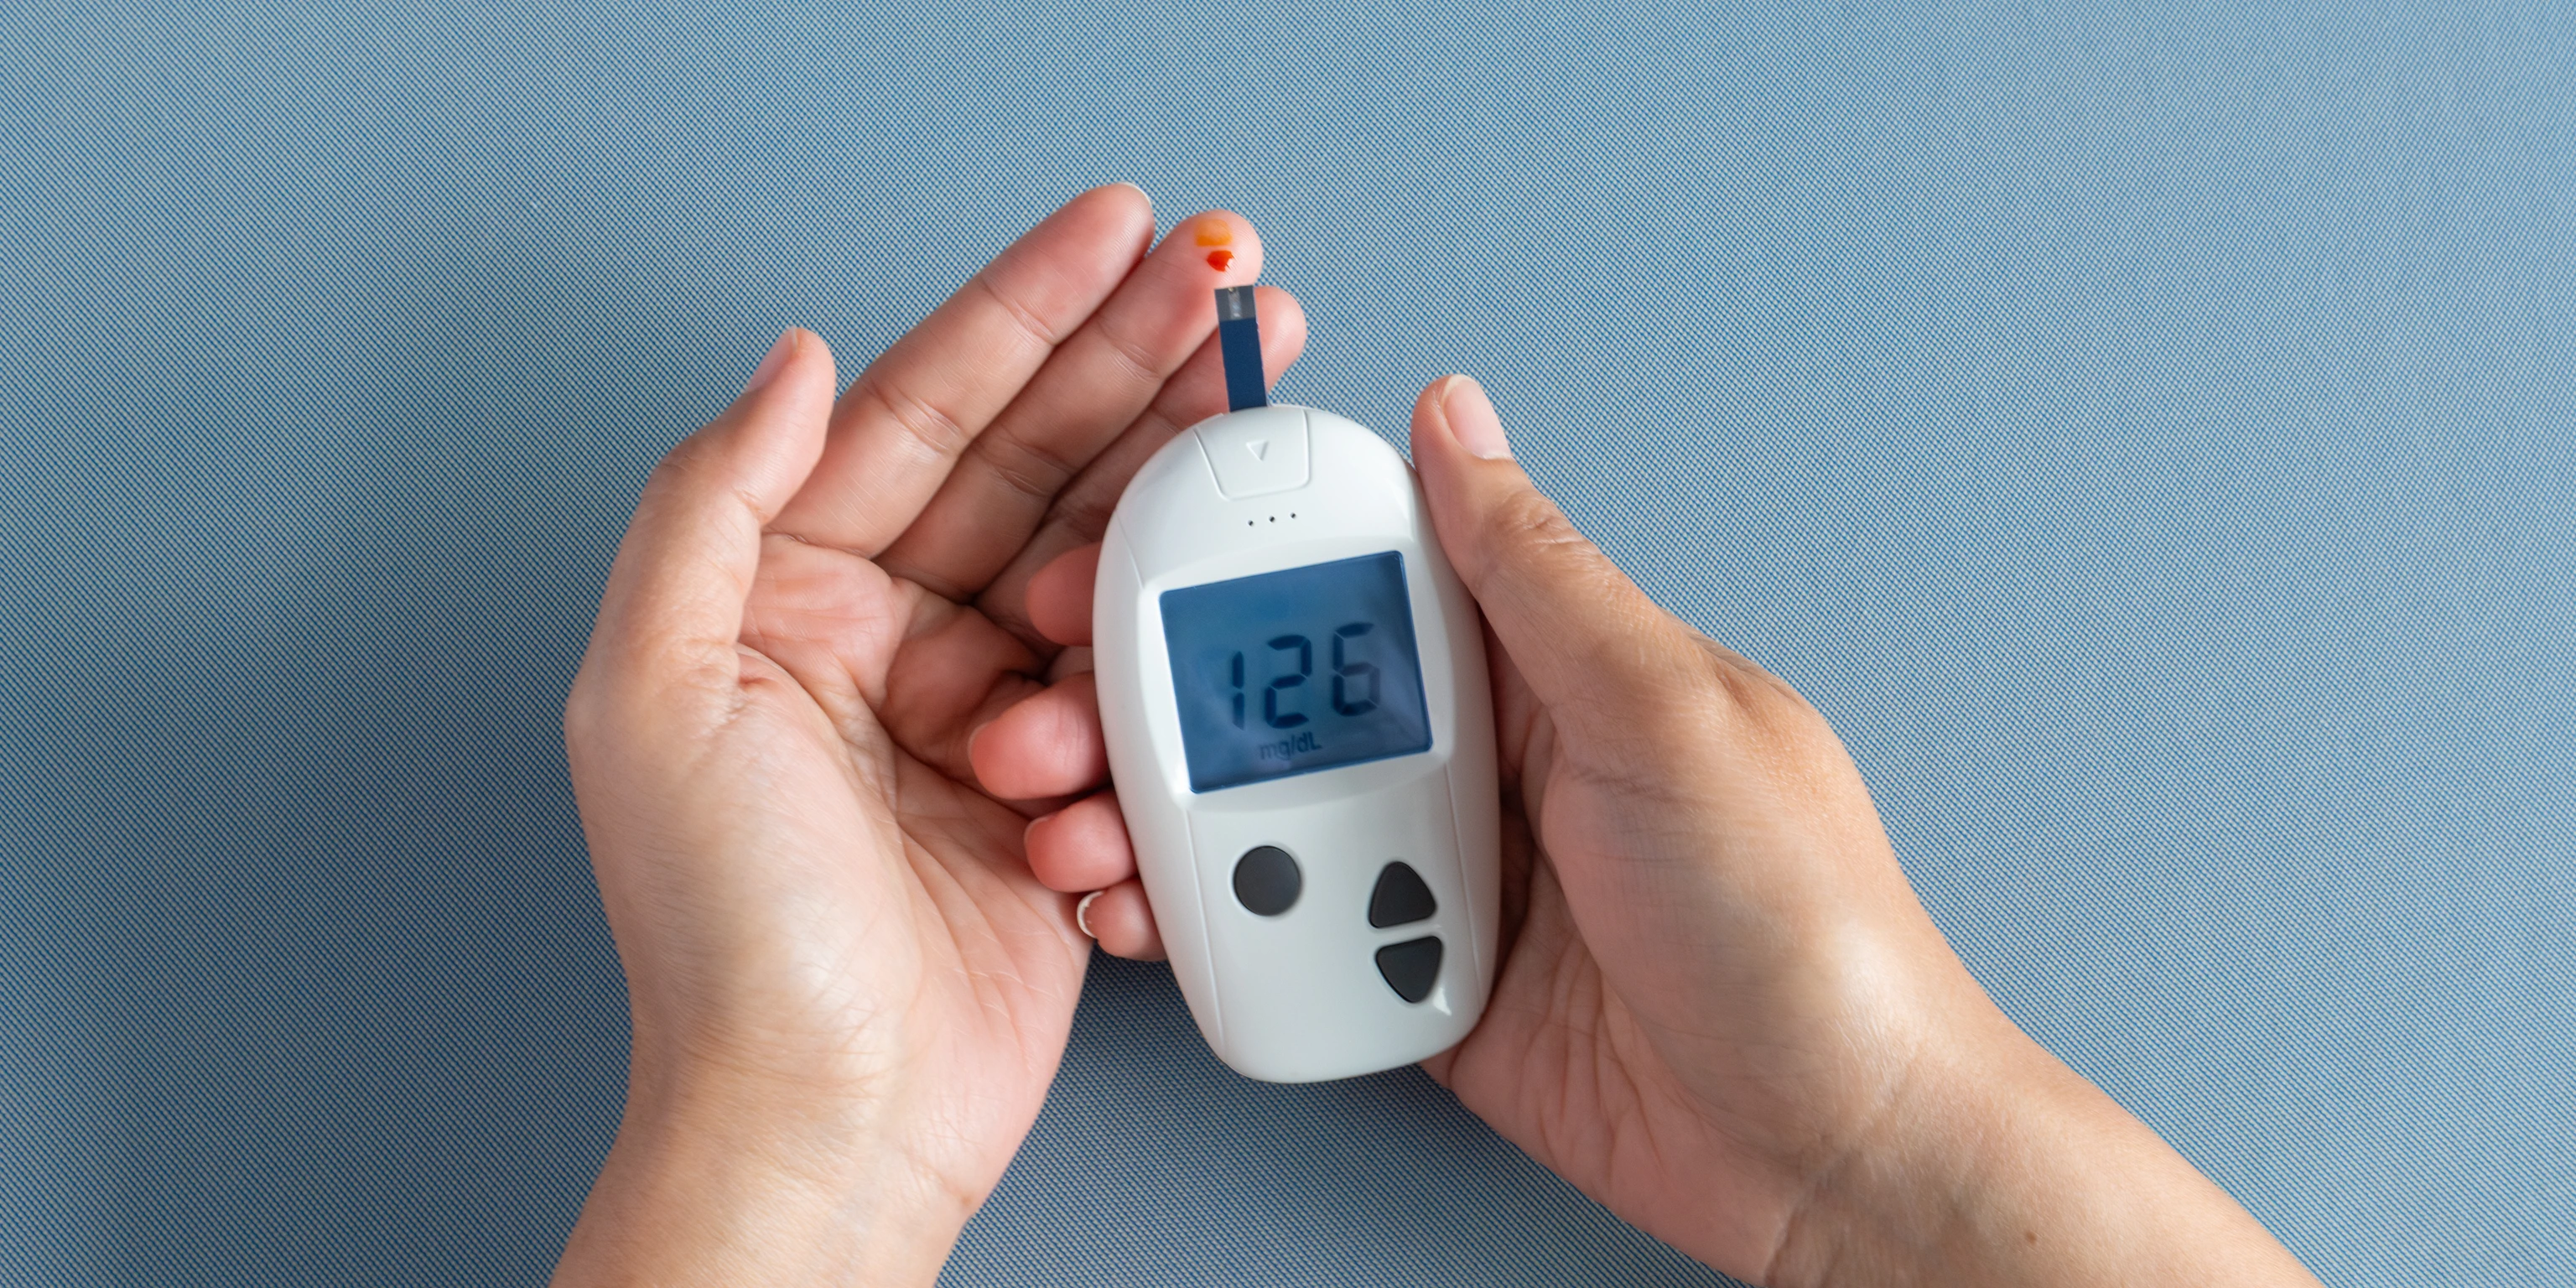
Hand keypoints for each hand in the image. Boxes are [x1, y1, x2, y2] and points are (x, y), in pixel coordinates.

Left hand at [552, 185, 1305, 1284]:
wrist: (832, 1120)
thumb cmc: (729, 934)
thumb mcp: (655, 693)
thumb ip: (710, 503)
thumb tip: (796, 362)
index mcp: (787, 597)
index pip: (925, 414)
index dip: (1028, 307)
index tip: (1121, 233)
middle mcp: (886, 641)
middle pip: (1034, 463)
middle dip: (1136, 368)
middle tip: (1237, 290)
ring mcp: (981, 714)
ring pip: (1101, 566)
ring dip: (1164, 520)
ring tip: (1235, 469)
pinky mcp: (1060, 792)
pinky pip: (1136, 690)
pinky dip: (1162, 672)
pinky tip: (1185, 649)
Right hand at [999, 375, 2324, 1285]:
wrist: (1833, 1156)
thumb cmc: (1801, 927)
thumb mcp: (1663, 719)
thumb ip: (1537, 576)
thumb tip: (1454, 416)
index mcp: (1555, 663)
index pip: (1367, 572)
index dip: (1238, 553)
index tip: (1121, 551)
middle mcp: (1491, 754)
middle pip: (1288, 701)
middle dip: (1157, 702)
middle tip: (1047, 712)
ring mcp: (1449, 869)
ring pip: (1269, 818)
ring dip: (1157, 819)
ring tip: (1067, 830)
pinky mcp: (1421, 978)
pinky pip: (1292, 935)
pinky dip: (1210, 926)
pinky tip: (1135, 914)